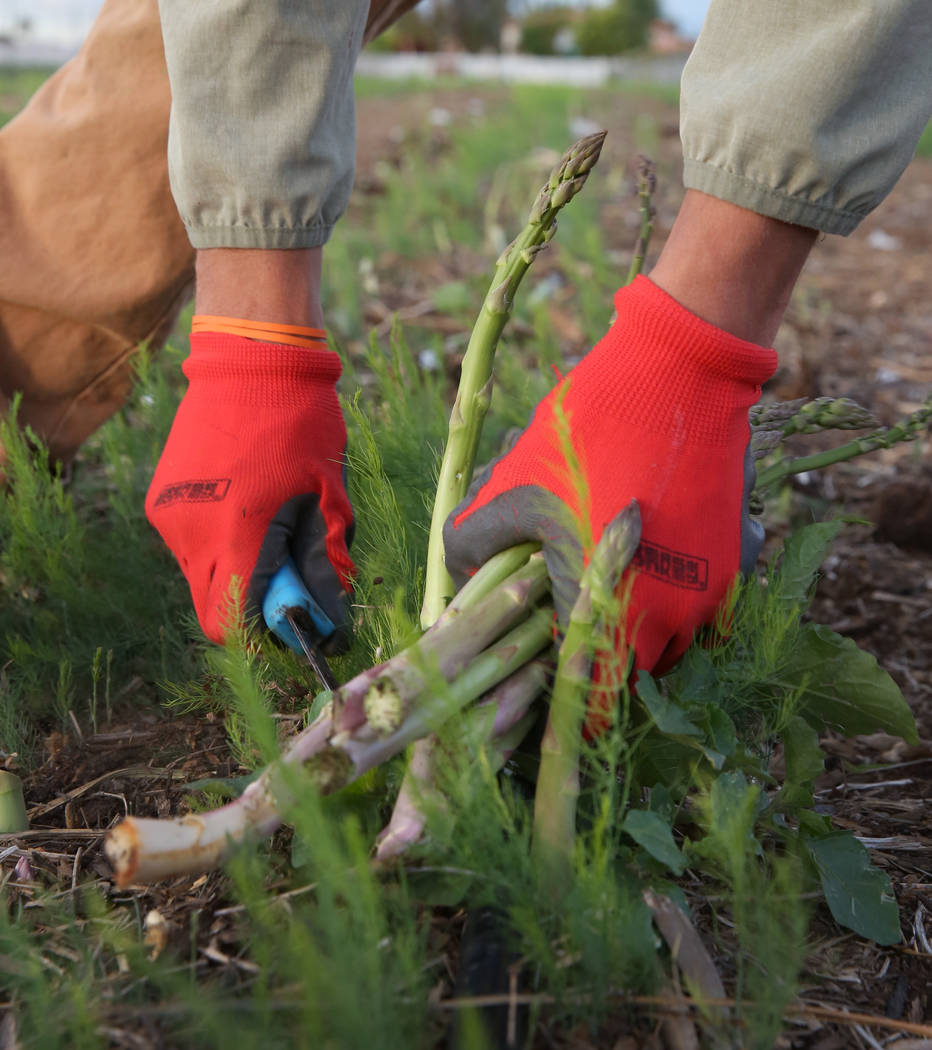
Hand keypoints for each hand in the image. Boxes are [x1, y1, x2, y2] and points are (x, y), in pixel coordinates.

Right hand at [146, 332, 354, 644]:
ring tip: (270, 531)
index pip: (233, 623)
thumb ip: (325, 560)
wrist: (252, 361)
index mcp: (234, 534)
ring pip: (199, 578)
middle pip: (212, 611)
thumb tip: (329, 612)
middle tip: (288, 583)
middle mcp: (190, 533)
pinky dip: (217, 545)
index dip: (267, 632)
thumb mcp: (328, 495)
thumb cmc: (300, 424)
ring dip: (234, 574)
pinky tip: (245, 508)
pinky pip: (188, 545)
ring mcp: (169, 516)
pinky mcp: (161, 500)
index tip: (298, 618)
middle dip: (250, 610)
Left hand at [443, 276, 776, 673]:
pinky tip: (657, 554)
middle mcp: (666, 617)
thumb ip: (473, 541)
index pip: (589, 701)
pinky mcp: (739, 560)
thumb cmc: (585, 432)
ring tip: (614, 584)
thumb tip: (455, 577)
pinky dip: (681, 593)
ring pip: (672, 642)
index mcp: (603, 609)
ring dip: (643, 628)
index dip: (566, 700)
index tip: (550, 682)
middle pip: (632, 674)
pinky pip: (707, 604)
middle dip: (602, 656)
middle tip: (575, 617)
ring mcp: (710, 590)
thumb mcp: (512, 485)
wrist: (680, 372)